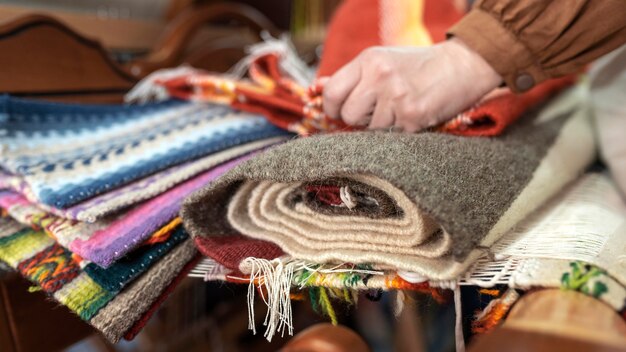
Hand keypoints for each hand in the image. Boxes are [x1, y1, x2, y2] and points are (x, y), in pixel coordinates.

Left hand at [322, 38, 501, 131]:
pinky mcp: (412, 117)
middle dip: (359, 120)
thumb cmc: (420, 65)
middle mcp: (379, 76)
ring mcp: (396, 97)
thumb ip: (353, 76)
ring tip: (400, 110)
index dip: (332, 108)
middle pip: (348, 115)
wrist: (464, 65)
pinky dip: (400, 133)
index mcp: (369, 60)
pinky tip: (412, 117)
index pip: (331, 93)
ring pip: (370, 130)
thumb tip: (320, 87)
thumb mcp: (383, 60)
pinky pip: (391, 137)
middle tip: (378, 112)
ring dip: (382, 128)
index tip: (340, 113)